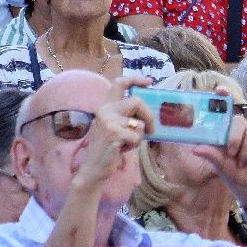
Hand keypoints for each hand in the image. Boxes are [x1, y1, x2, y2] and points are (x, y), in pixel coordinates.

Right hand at [73, 75, 153, 191]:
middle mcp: (105, 110)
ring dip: (139, 137)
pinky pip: (137, 137)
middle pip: (136, 101)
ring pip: (139, 124)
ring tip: (127, 143)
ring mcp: (108, 121)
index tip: (149, 82)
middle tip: (152, 129)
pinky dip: (134, 146)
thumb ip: (126, 116)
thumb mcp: (115, 127)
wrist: (94, 167)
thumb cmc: (109, 148)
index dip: (135, 79)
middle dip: (149, 115)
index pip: (119, 83)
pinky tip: (122, 149)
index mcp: (106, 106)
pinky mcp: (113, 134)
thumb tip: (149, 112)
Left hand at [192, 89, 246, 209]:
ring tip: (241, 163)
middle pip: (237, 120)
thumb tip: (196, 149)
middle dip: (233, 137)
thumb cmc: (233, 173)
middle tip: (230, 153)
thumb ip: (211, 154)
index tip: (220, 89)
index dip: (224, 96)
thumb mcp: (219, 165)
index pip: (225, 109)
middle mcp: (239, 128)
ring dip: (244, 151)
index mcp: (224, 129)